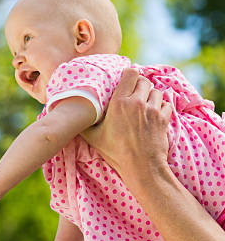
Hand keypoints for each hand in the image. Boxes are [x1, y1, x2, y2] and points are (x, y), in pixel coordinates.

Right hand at [81, 68, 171, 187]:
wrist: (141, 167)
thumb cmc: (116, 153)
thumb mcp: (94, 138)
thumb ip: (85, 123)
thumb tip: (74, 115)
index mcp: (119, 103)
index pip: (130, 73)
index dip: (129, 75)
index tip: (126, 82)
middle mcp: (137, 103)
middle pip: (144, 80)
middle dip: (139, 86)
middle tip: (134, 96)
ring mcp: (153, 110)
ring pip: (156, 91)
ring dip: (150, 96)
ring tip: (144, 106)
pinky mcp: (164, 118)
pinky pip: (166, 103)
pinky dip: (161, 107)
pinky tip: (154, 115)